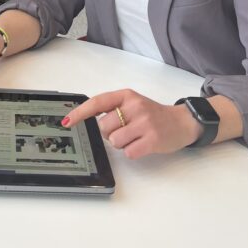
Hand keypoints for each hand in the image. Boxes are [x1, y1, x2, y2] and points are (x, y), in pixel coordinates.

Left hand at [61, 89, 201, 158]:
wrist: (182, 122)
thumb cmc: (153, 114)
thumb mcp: (133, 103)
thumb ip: (113, 108)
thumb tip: (87, 119)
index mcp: (127, 95)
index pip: (97, 102)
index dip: (80, 113)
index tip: (66, 121)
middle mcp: (135, 106)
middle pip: (104, 127)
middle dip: (110, 134)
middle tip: (125, 130)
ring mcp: (144, 122)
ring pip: (115, 141)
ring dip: (121, 144)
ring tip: (135, 137)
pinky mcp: (152, 139)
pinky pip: (128, 152)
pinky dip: (132, 152)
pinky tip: (142, 145)